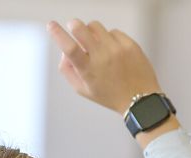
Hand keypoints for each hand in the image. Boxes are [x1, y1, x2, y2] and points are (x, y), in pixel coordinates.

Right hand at [47, 19, 162, 114]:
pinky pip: (112, 31)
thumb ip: (68, 70)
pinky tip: (114, 52)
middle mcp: (102, 58)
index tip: (51, 24)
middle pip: (81, 29)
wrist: (140, 99)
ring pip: (96, 26)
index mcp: (88, 70)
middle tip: (73, 27)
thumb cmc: (109, 95)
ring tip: (97, 45)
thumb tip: (63, 51)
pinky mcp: (130, 44)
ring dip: (91, 32)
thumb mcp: (83, 89)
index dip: (57, 34)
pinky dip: (109, 38)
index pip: (69, 48)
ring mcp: (117, 49)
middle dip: (73, 24)